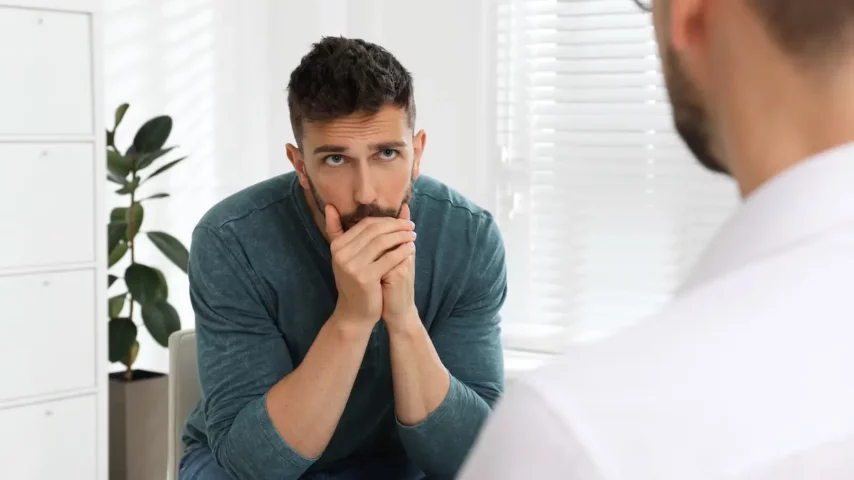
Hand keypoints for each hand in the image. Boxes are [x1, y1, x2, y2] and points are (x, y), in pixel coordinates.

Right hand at [325, 205, 416, 328]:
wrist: (354, 313)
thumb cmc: (355, 282)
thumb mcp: (344, 257)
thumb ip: (337, 232)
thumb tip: (329, 206)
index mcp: (337, 246)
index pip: (365, 224)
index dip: (386, 220)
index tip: (401, 221)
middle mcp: (341, 254)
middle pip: (375, 231)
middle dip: (396, 226)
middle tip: (411, 225)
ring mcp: (352, 266)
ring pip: (383, 242)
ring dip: (402, 236)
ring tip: (413, 235)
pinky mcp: (365, 277)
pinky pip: (389, 258)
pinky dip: (402, 251)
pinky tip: (411, 249)